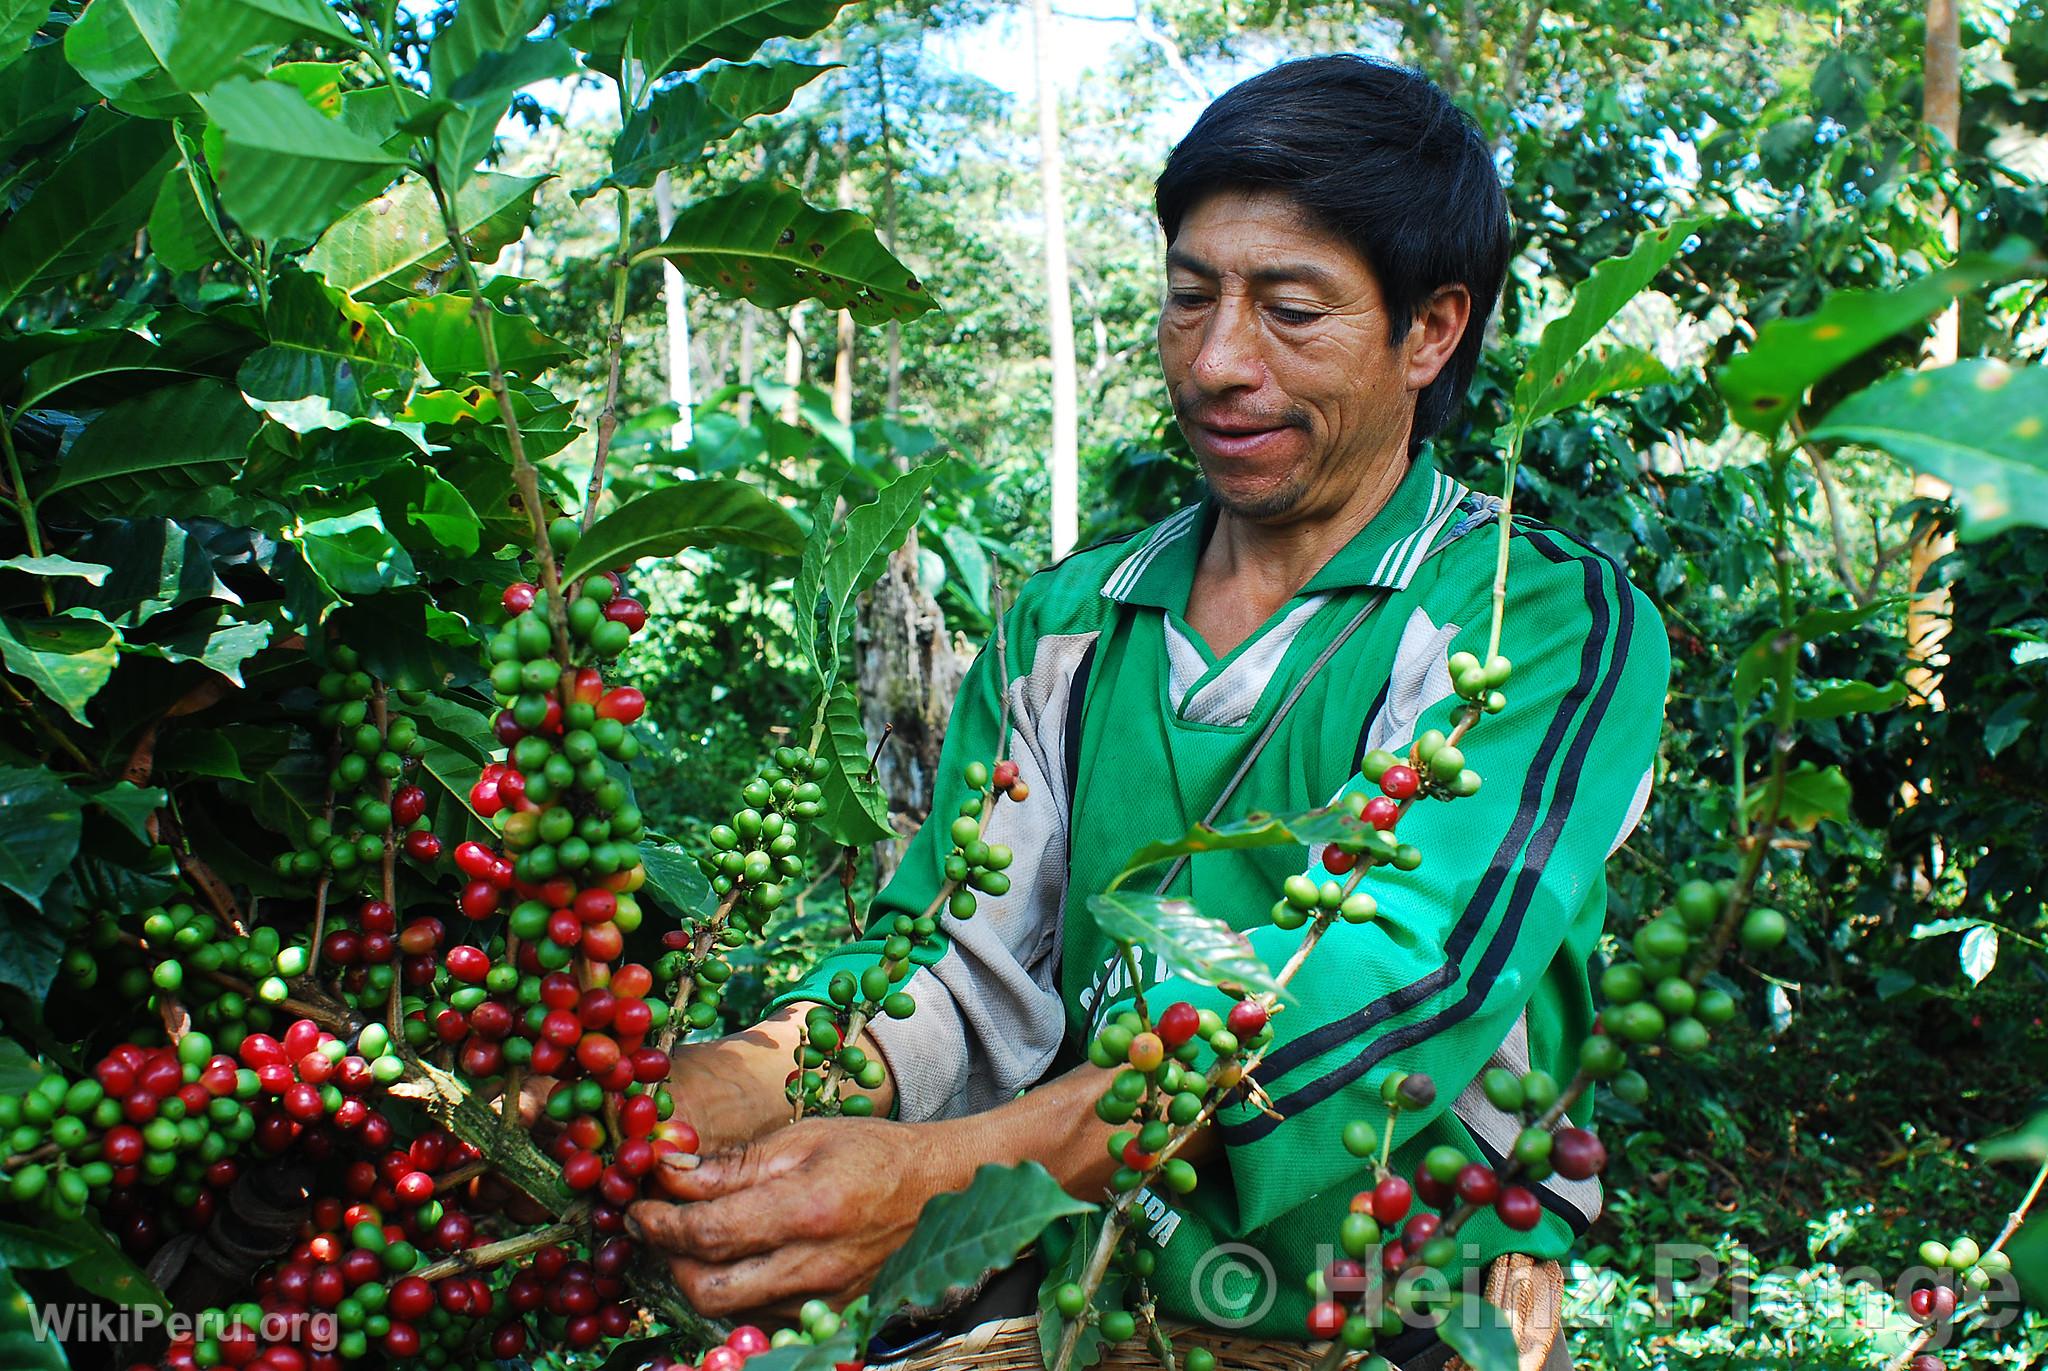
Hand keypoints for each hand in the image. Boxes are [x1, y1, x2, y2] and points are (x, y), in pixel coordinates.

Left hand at [627, 1116, 963, 1319]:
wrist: (937, 1187)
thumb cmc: (869, 1152)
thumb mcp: (800, 1139)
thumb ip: (731, 1165)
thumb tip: (666, 1170)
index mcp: (807, 1210)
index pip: (710, 1233)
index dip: (661, 1224)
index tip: (636, 1207)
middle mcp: (814, 1265)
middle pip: (709, 1290)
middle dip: (669, 1261)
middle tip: (656, 1226)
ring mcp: (822, 1300)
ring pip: (729, 1310)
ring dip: (697, 1278)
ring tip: (691, 1239)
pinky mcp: (828, 1316)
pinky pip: (759, 1316)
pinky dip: (734, 1291)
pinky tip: (733, 1259)